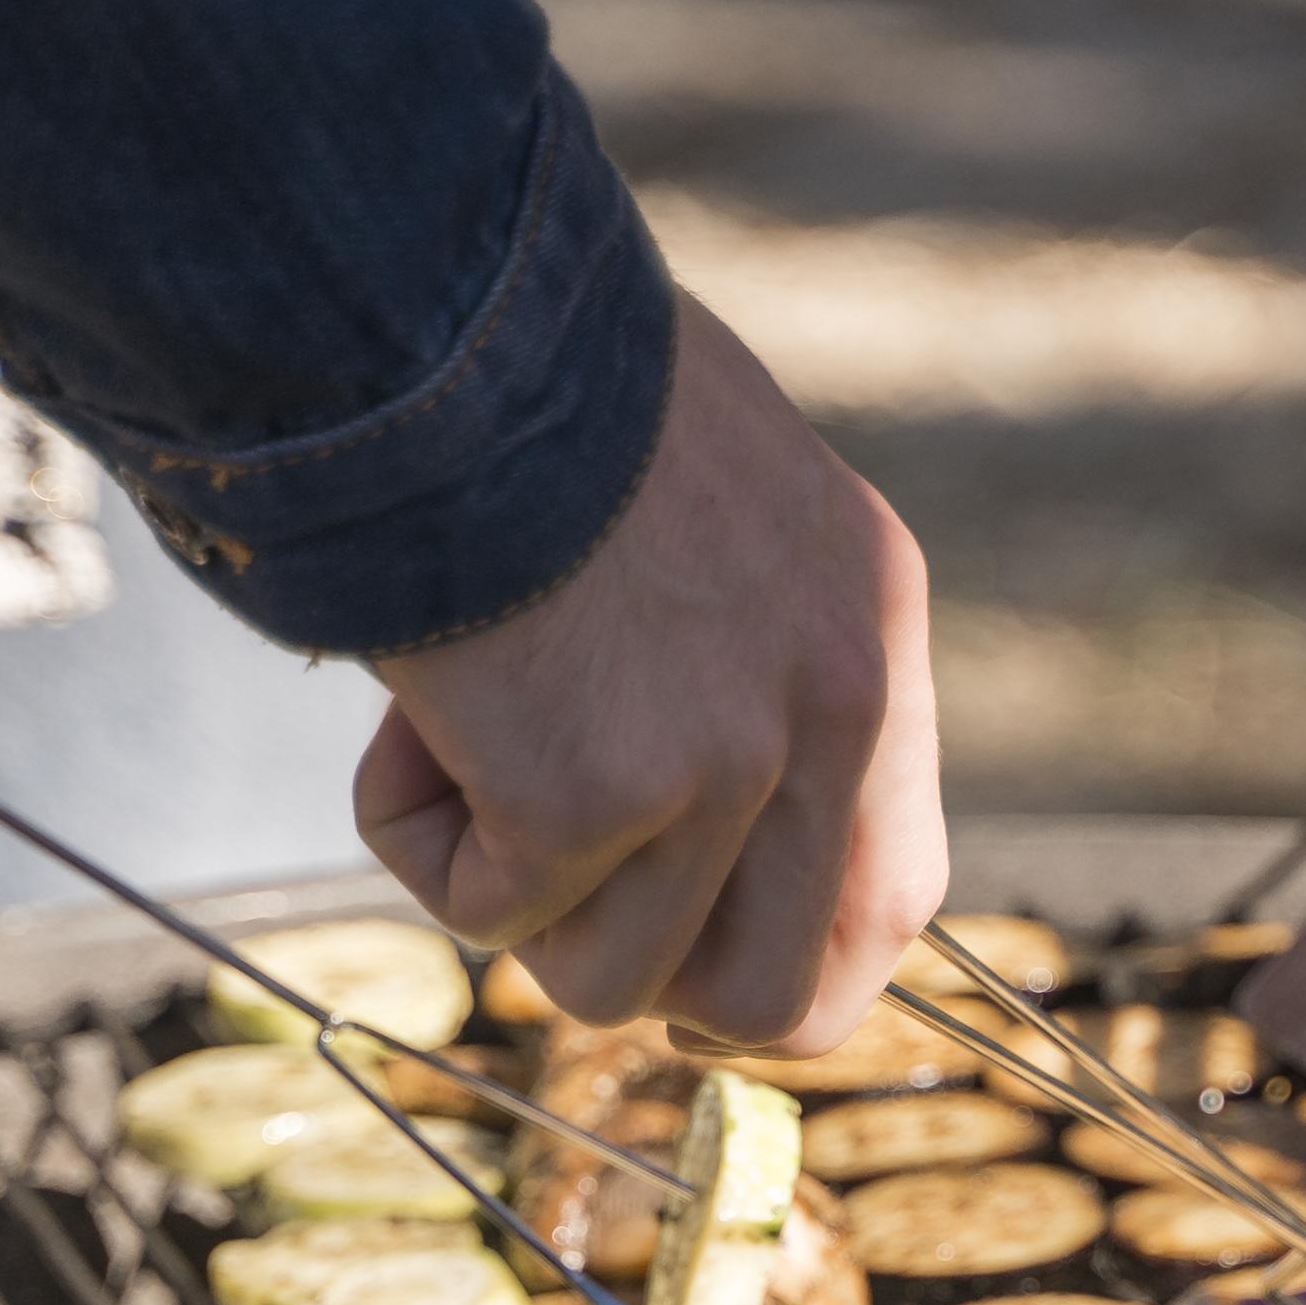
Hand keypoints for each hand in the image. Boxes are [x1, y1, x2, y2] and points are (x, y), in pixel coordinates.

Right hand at [352, 293, 945, 1051]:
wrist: (439, 306)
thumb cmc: (533, 368)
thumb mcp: (718, 497)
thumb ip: (740, 637)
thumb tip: (680, 769)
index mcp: (873, 625)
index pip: (895, 895)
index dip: (786, 962)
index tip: (687, 958)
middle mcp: (836, 706)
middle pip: (781, 998)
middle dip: (656, 986)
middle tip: (549, 892)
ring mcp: (729, 759)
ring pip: (614, 982)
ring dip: (512, 896)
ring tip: (461, 736)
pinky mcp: (598, 792)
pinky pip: (490, 914)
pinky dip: (417, 835)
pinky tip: (409, 710)